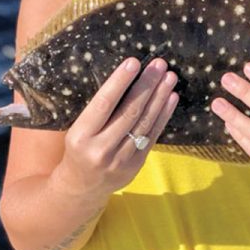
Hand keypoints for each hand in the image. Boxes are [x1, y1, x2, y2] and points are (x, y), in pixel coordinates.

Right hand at [50, 57, 177, 200]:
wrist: (81, 187)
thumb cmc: (79, 147)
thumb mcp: (77, 129)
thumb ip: (98, 109)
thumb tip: (126, 75)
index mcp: (80, 136)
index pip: (103, 104)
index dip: (119, 82)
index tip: (133, 62)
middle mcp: (100, 149)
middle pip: (129, 112)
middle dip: (147, 85)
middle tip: (159, 64)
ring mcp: (120, 159)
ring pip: (144, 122)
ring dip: (159, 97)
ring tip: (169, 77)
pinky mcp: (136, 164)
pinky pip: (153, 135)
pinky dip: (164, 115)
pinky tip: (171, 97)